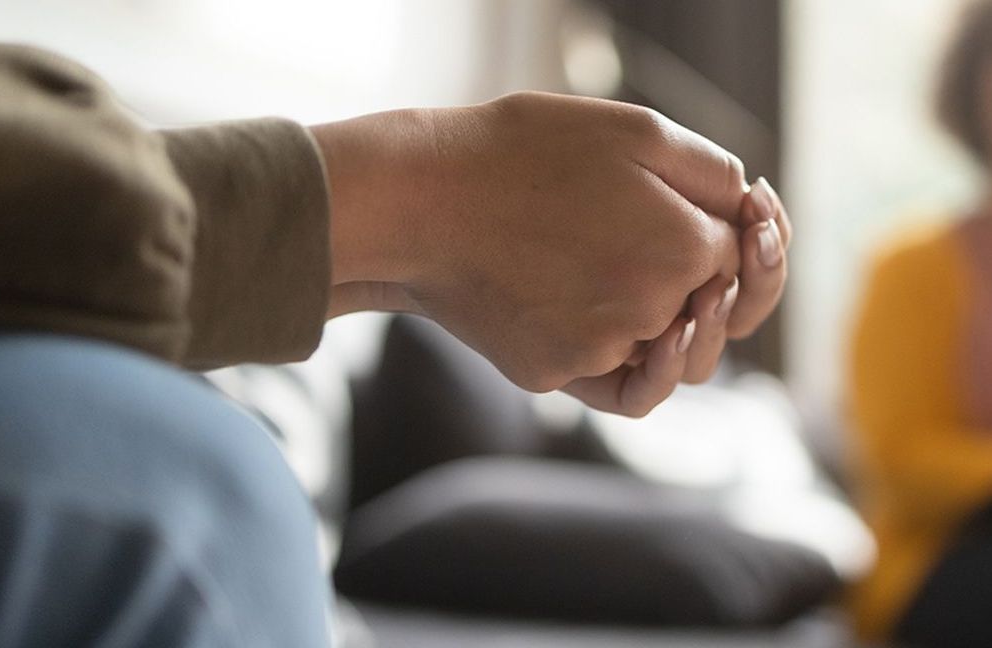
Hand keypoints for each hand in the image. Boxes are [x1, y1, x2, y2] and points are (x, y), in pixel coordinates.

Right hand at [313, 92, 785, 414]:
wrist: (421, 200)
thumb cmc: (523, 152)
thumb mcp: (634, 131)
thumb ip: (712, 174)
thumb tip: (749, 212)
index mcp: (685, 251)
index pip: (743, 260)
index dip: (742, 236)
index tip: (722, 216)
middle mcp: (652, 314)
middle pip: (711, 317)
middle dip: (713, 286)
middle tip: (683, 249)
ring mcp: (597, 352)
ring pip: (663, 359)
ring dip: (666, 328)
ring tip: (630, 280)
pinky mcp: (550, 375)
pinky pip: (606, 377)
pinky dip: (612, 351)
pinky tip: (594, 313)